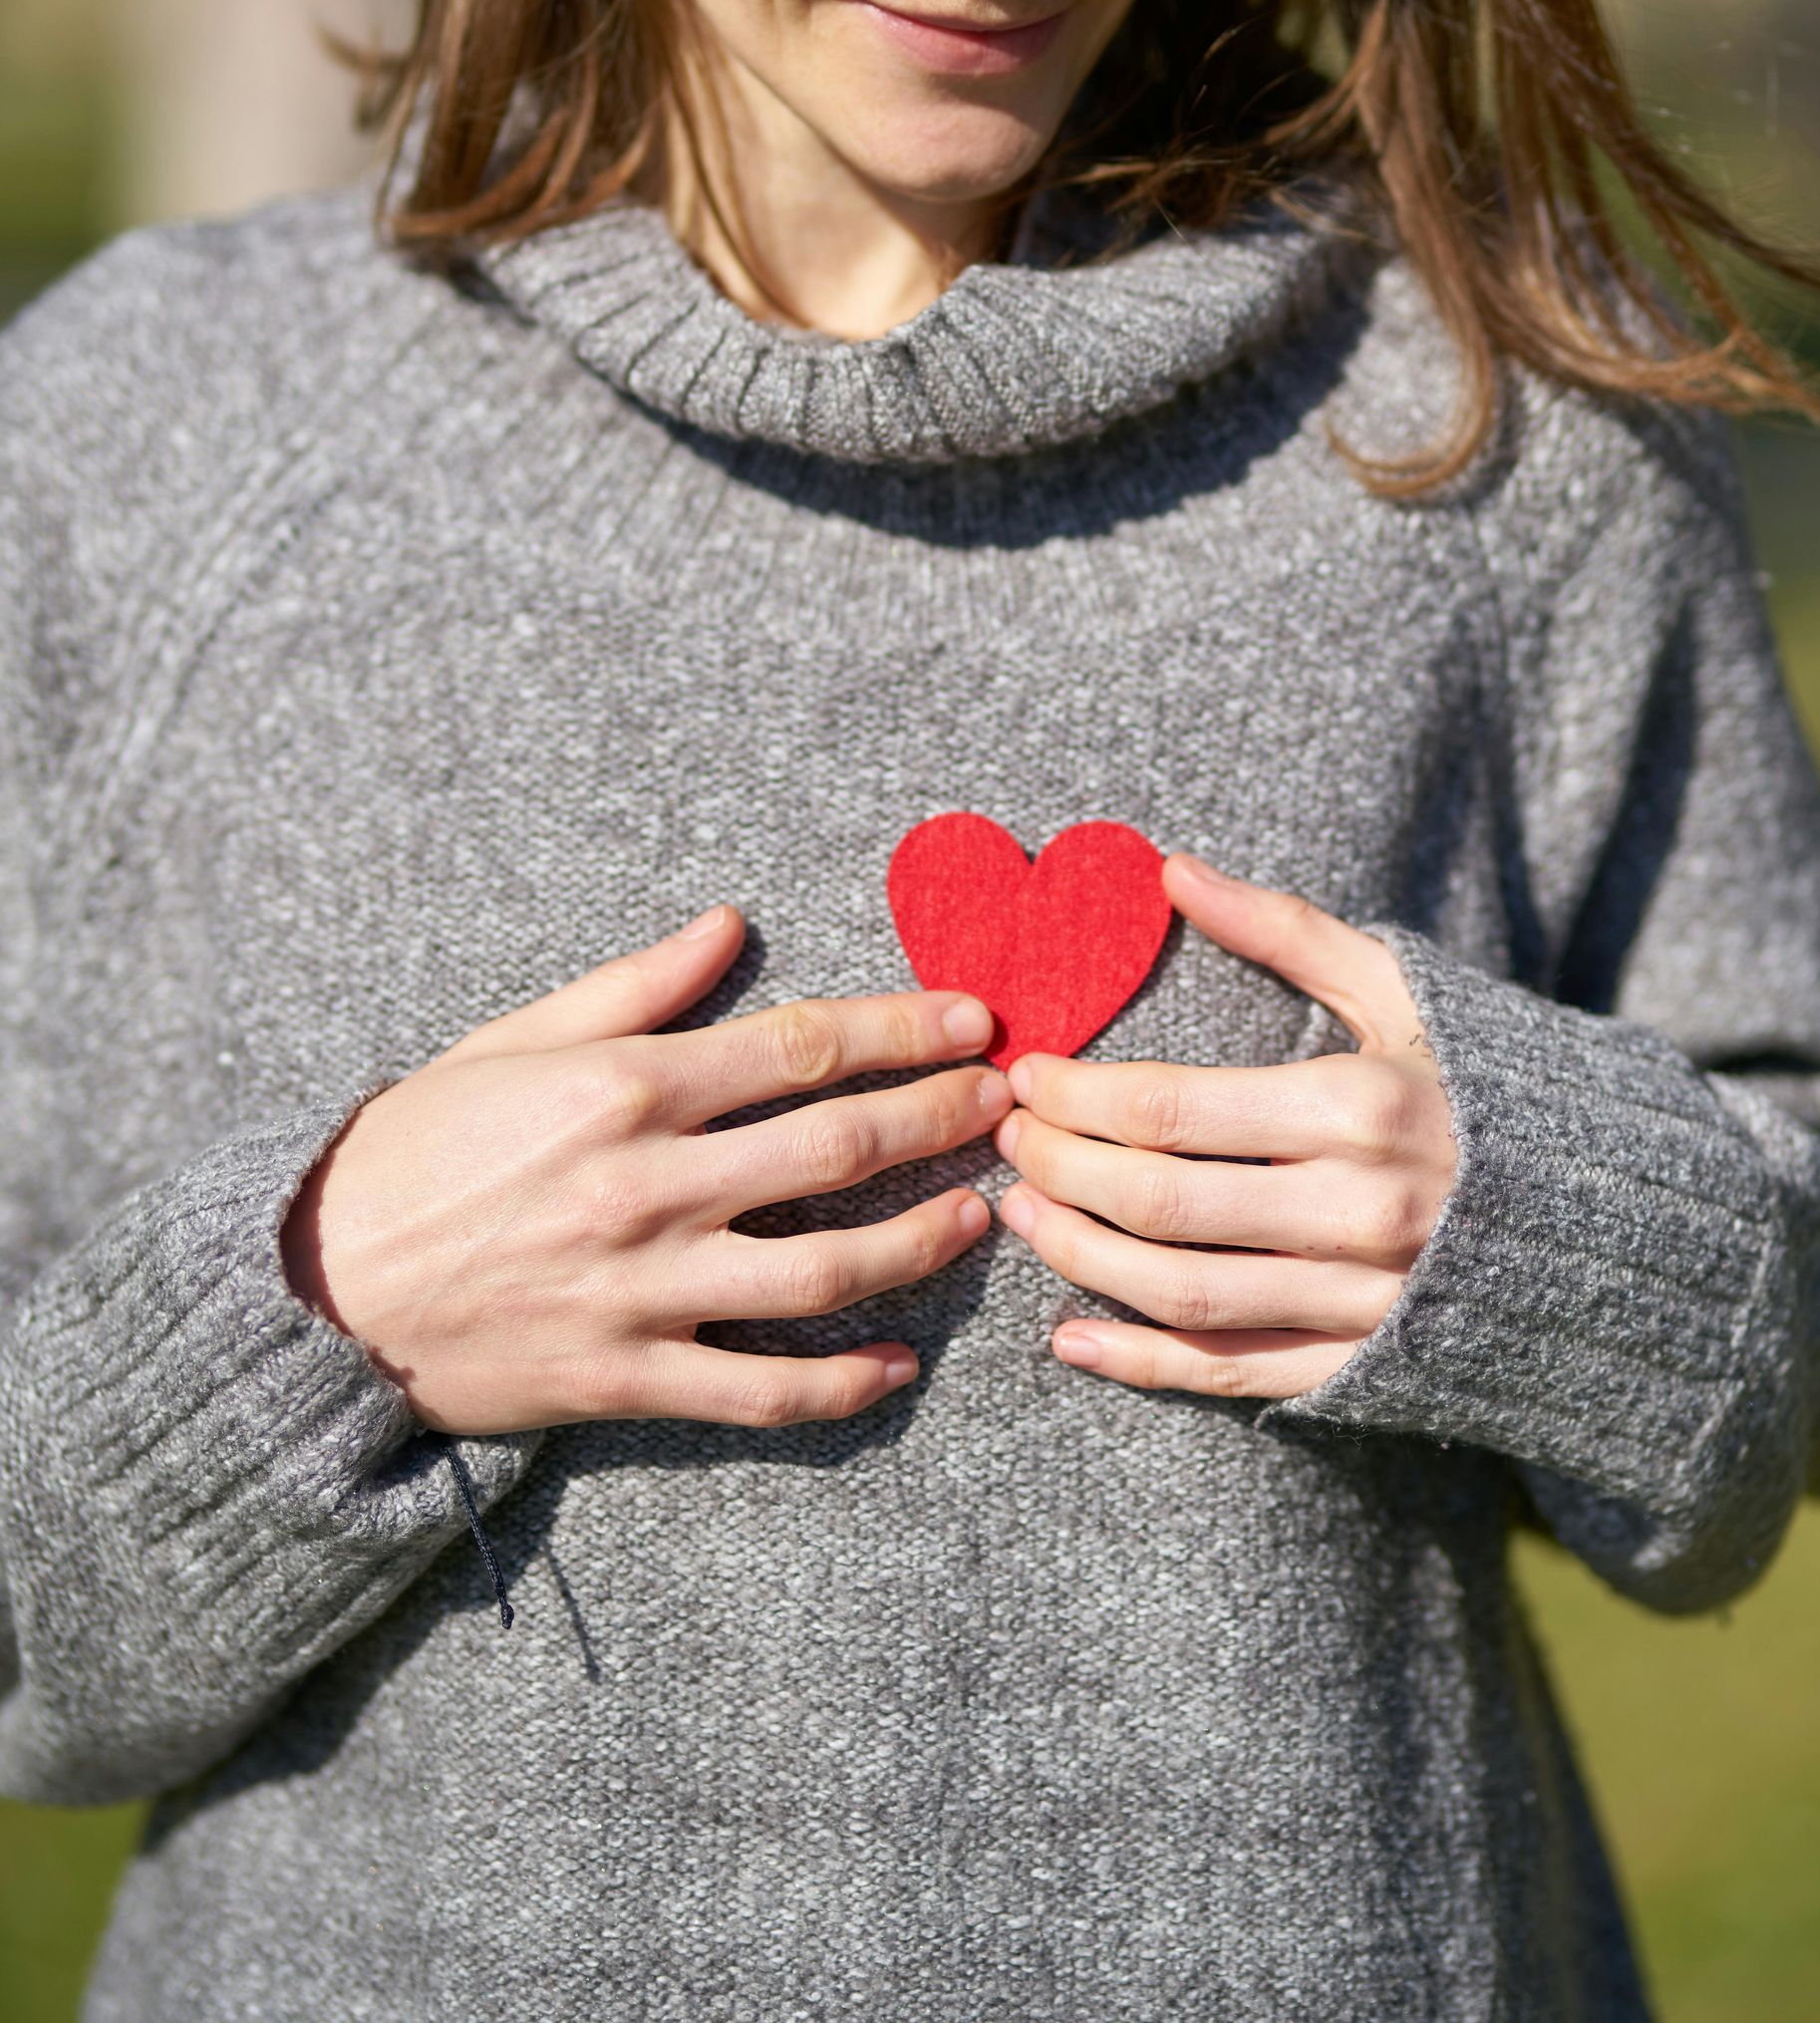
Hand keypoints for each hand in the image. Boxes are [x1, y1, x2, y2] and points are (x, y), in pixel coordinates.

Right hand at [281, 907, 1003, 1435]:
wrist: (314, 1289)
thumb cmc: (417, 1148)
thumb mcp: (515, 1040)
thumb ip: (635, 986)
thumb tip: (730, 924)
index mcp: (624, 1085)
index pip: (802, 1046)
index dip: (904, 1029)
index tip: (975, 1020)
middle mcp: (647, 1182)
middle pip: (836, 1145)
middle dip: (940, 1118)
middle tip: (1010, 1103)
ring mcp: (643, 1287)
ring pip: (822, 1268)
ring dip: (918, 1240)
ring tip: (978, 1216)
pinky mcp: (628, 1377)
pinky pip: (762, 1390)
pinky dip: (843, 1382)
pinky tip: (899, 1363)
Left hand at [993, 855, 1455, 1398]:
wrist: (1610, 1220)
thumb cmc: (1483, 1085)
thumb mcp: (1397, 991)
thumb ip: (1281, 929)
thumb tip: (1170, 869)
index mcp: (1359, 1106)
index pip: (1169, 1108)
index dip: (1077, 1096)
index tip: (1027, 1074)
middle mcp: (1359, 1211)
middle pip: (1158, 1200)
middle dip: (1058, 1167)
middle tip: (1006, 1138)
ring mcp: (1359, 1301)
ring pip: (1179, 1292)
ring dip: (1078, 1256)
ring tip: (1021, 1216)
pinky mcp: (1360, 1369)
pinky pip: (1227, 1374)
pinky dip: (1139, 1363)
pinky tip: (1070, 1336)